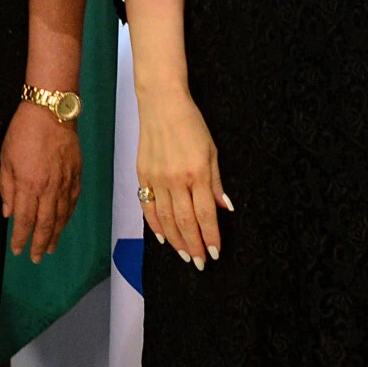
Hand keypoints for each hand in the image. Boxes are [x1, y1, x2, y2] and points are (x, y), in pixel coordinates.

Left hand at [0, 101, 81, 262]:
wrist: (51, 112)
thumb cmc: (24, 132)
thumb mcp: (5, 159)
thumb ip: (6, 187)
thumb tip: (8, 212)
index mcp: (27, 185)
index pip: (24, 220)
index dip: (20, 237)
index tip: (17, 249)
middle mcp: (48, 188)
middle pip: (45, 224)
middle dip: (39, 244)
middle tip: (36, 258)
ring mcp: (65, 182)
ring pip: (61, 216)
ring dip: (55, 235)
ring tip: (51, 248)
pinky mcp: (76, 175)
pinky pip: (72, 202)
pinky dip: (68, 217)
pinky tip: (64, 223)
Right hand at [134, 83, 226, 268]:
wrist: (162, 103)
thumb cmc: (191, 123)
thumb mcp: (212, 150)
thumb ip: (216, 182)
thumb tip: (225, 208)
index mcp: (197, 173)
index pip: (205, 214)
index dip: (210, 236)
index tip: (215, 252)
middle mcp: (175, 180)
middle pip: (185, 222)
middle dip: (194, 246)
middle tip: (200, 263)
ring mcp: (156, 178)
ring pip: (165, 219)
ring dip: (176, 241)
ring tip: (185, 256)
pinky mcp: (143, 175)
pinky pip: (147, 207)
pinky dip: (155, 225)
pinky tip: (163, 238)